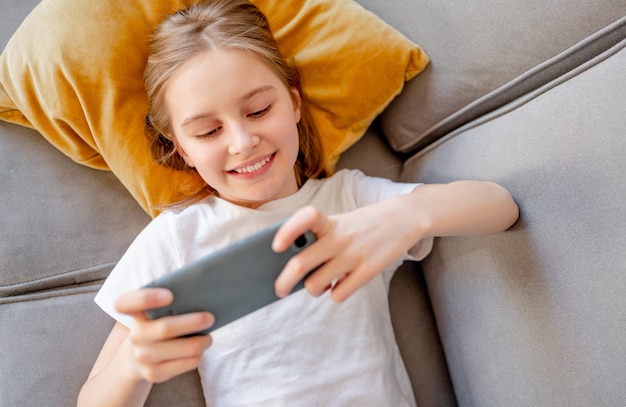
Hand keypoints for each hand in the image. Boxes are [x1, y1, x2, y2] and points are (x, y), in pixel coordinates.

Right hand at [114, 288, 214, 382]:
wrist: (136, 357)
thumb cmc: (155, 325)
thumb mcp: (154, 311)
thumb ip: (170, 301)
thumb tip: (202, 298)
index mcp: (135, 313)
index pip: (127, 303)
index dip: (147, 298)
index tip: (169, 296)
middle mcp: (136, 335)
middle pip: (166, 328)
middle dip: (193, 322)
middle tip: (209, 318)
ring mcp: (143, 356)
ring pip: (185, 348)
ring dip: (203, 341)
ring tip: (208, 337)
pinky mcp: (155, 373)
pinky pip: (188, 363)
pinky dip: (199, 355)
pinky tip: (199, 350)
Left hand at [273, 203, 419, 302]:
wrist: (404, 218)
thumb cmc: (361, 225)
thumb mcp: (339, 222)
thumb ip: (318, 239)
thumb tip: (294, 271)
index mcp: (329, 222)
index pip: (304, 218)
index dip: (287, 232)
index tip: (276, 247)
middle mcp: (339, 238)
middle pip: (300, 264)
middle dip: (283, 282)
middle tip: (279, 290)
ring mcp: (353, 256)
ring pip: (315, 285)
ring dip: (311, 289)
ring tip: (316, 285)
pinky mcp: (368, 271)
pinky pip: (338, 294)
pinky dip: (334, 294)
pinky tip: (340, 284)